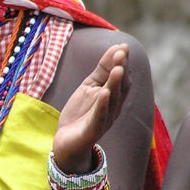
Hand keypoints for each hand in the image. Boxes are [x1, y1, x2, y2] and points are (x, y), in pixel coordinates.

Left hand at [53, 43, 129, 172]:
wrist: (66, 142)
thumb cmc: (80, 113)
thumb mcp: (90, 87)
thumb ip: (102, 70)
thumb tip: (117, 47)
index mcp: (113, 96)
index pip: (121, 78)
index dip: (121, 62)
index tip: (122, 47)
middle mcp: (112, 108)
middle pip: (120, 87)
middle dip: (121, 70)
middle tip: (122, 54)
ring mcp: (104, 119)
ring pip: (112, 100)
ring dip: (115, 84)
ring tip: (117, 68)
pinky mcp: (93, 130)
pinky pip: (99, 117)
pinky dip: (102, 105)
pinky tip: (103, 93)